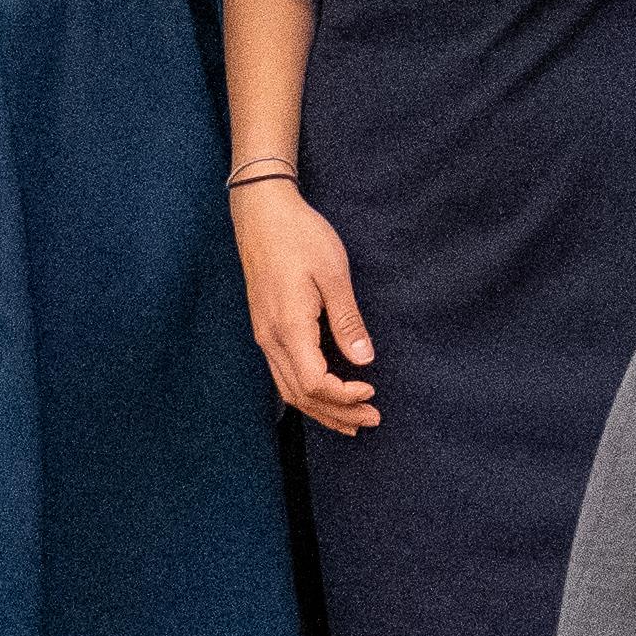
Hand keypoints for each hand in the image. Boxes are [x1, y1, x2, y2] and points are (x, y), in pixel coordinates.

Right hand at [235, 182, 378, 433]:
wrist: (262, 213)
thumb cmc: (300, 237)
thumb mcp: (333, 274)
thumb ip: (347, 321)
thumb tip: (365, 360)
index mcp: (289, 327)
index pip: (314, 383)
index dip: (344, 397)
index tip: (372, 392)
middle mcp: (270, 339)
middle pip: (301, 396)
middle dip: (337, 413)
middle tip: (372, 421)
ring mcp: (264, 335)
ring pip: (289, 390)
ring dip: (321, 410)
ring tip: (351, 422)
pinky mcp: (264, 328)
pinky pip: (283, 374)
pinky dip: (306, 393)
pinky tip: (324, 396)